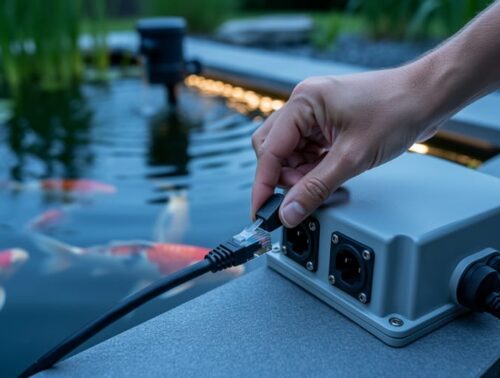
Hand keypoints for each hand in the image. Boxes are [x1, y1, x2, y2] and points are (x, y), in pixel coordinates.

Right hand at [251, 66, 440, 227]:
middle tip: (301, 195)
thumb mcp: (352, 158)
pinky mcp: (326, 122)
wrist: (428, 96)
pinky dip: (313, 167)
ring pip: (290, 153)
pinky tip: (330, 173)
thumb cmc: (397, 111)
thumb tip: (289, 213)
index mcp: (303, 103)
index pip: (269, 150)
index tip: (260, 211)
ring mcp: (315, 113)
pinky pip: (307, 150)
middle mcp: (304, 105)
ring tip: (325, 182)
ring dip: (300, 174)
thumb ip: (315, 188)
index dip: (263, 185)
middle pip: (273, 150)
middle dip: (284, 177)